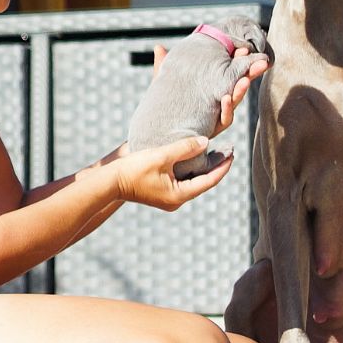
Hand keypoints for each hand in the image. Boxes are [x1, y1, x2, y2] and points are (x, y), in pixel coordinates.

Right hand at [114, 135, 232, 210]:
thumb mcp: (161, 155)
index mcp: (179, 195)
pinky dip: (192, 169)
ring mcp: (169, 199)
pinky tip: (195, 157)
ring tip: (216, 151)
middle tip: (229, 149)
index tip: (233, 153)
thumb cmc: (134, 169)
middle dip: (216, 165)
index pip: (209, 180)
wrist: (110, 182)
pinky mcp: (162, 194)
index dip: (223, 166)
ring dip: (204, 167)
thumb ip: (184, 147)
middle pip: (203, 182)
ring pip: (194, 181)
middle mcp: (177, 201)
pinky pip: (183, 181)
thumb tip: (206, 141)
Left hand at [152, 44, 270, 138]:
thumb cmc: (161, 110)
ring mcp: (213, 120)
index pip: (227, 76)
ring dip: (239, 93)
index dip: (238, 64)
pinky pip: (222, 121)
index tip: (243, 50)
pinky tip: (225, 98)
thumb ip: (163, 68)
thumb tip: (158, 46)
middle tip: (255, 61)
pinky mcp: (209, 132)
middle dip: (246, 75)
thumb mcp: (162, 87)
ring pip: (232, 105)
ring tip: (244, 80)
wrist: (154, 139)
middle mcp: (214, 107)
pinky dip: (226, 110)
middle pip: (236, 89)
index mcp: (208, 93)